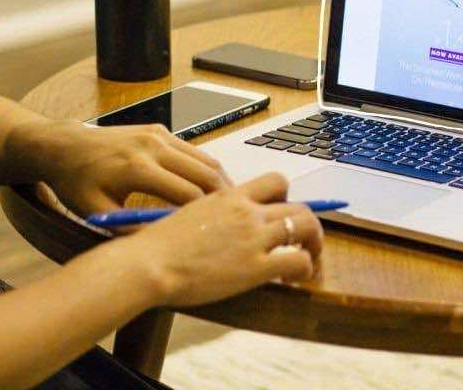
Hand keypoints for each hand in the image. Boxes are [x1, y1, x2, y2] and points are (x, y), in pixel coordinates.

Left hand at [30, 122, 232, 216]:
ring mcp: (159, 134)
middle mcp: (153, 146)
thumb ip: (131, 229)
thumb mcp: (97, 213)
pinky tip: (209, 188)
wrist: (65, 146)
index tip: (217, 233)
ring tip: (229, 206)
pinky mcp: (160, 130)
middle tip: (238, 219)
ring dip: (220, 182)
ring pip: (205, 159)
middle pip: (205, 174)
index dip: (206, 216)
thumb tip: (166, 244)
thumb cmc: (77, 182)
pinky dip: (206, 169)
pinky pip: (193, 151)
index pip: (188, 195)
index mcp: (137, 168)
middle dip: (224, 198)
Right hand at [128, 172, 324, 306]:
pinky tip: (294, 280)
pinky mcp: (255, 266)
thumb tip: (216, 226)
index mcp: (229, 196)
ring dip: (314, 245)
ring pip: (306, 227)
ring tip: (308, 262)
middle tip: (303, 244)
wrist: (148, 264)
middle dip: (307, 226)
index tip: (283, 215)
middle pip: (298, 206)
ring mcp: (254, 237)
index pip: (275, 181)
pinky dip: (305, 269)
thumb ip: (210, 214)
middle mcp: (247, 211)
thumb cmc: (156, 246)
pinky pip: (299, 260)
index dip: (287, 198)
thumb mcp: (187, 215)